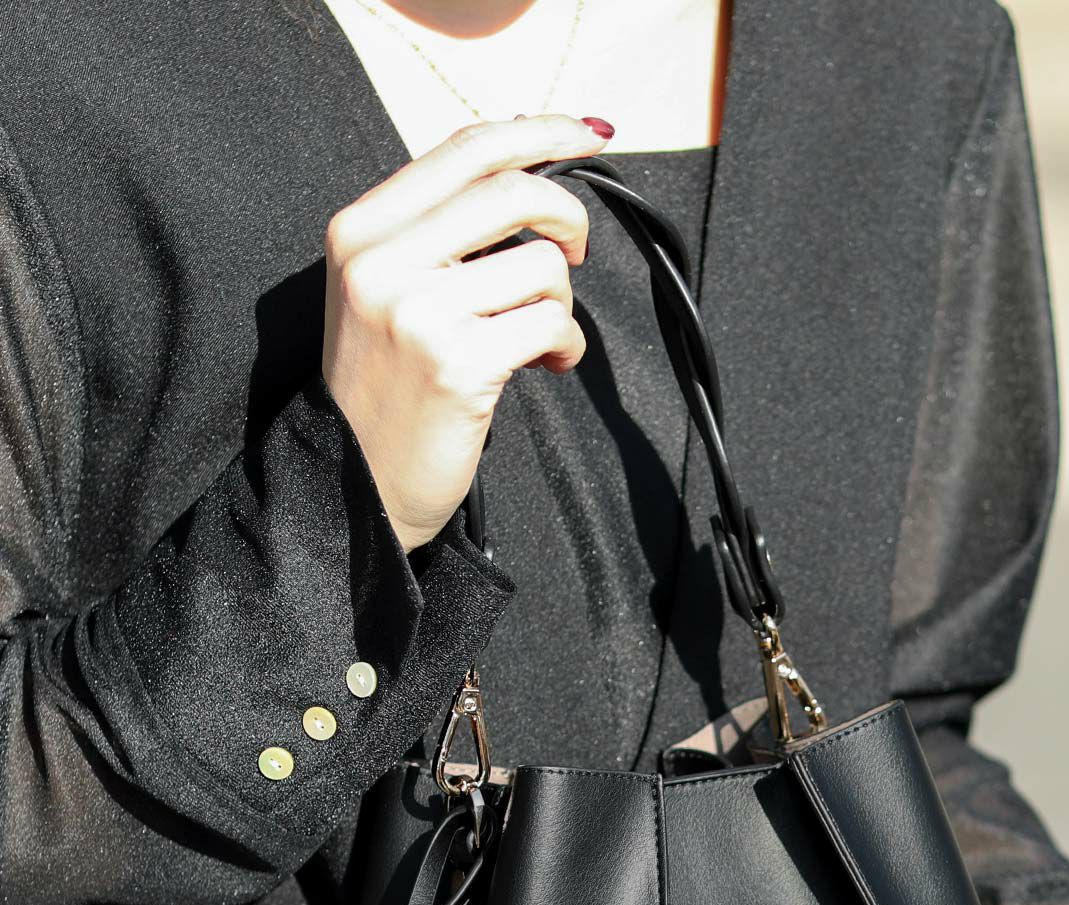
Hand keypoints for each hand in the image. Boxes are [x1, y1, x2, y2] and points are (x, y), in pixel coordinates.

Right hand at [321, 113, 612, 552]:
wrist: (358, 485)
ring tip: (538, 336)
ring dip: (562, 302)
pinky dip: (567, 345)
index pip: (465, 150)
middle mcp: (382, 263)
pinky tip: (547, 366)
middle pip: (513, 192)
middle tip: (577, 253)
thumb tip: (532, 166)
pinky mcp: (458, 365)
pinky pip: (552, 325)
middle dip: (568, 218)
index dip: (540, 133)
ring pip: (542, 265)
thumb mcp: (387, 290)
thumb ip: (441, 231)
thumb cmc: (387, 388)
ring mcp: (418, 314)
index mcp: (361, 230)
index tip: (589, 134)